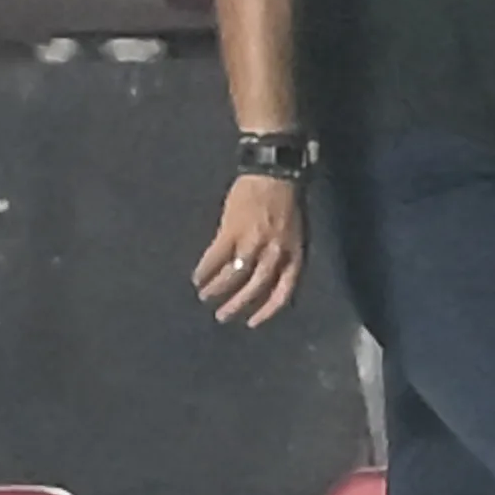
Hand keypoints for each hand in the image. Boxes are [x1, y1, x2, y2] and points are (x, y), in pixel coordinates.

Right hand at [194, 172, 306, 326]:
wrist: (274, 171)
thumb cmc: (287, 200)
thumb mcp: (296, 233)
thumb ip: (284, 256)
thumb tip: (268, 280)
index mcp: (293, 255)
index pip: (282, 293)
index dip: (266, 311)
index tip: (251, 322)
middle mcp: (274, 254)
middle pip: (254, 289)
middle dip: (237, 306)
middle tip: (222, 316)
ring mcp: (252, 243)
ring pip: (232, 277)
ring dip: (217, 290)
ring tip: (205, 296)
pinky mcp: (231, 231)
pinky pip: (215, 258)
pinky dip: (204, 271)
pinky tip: (197, 278)